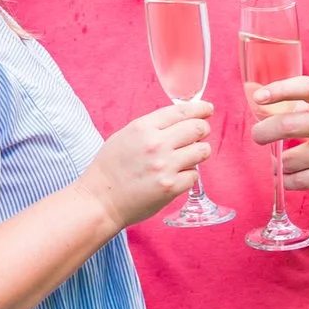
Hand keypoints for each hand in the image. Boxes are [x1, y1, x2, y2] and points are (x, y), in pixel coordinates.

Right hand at [87, 100, 215, 231]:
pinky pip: (195, 175)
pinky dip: (189, 175)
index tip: (208, 110)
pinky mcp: (171, 187)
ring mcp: (165, 166)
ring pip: (202, 151)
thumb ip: (151, 127)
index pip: (181, 111)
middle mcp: (156, 144)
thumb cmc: (110, 168)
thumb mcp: (125, 136)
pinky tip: (177, 176)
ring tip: (189, 157)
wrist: (100, 200)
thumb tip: (179, 121)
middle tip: (200, 134)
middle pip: (197, 128)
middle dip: (203, 130)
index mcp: (143, 127)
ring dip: (199, 153)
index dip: (199, 109)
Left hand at [245, 74, 308, 193]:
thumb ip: (304, 104)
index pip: (305, 87)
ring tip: (280, 162)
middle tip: (258, 136)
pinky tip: (288, 177)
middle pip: (289, 125)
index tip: (258, 97)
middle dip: (264, 132)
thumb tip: (260, 101)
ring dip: (279, 163)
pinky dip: (288, 180)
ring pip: (291, 159)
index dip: (279, 90)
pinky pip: (303, 180)